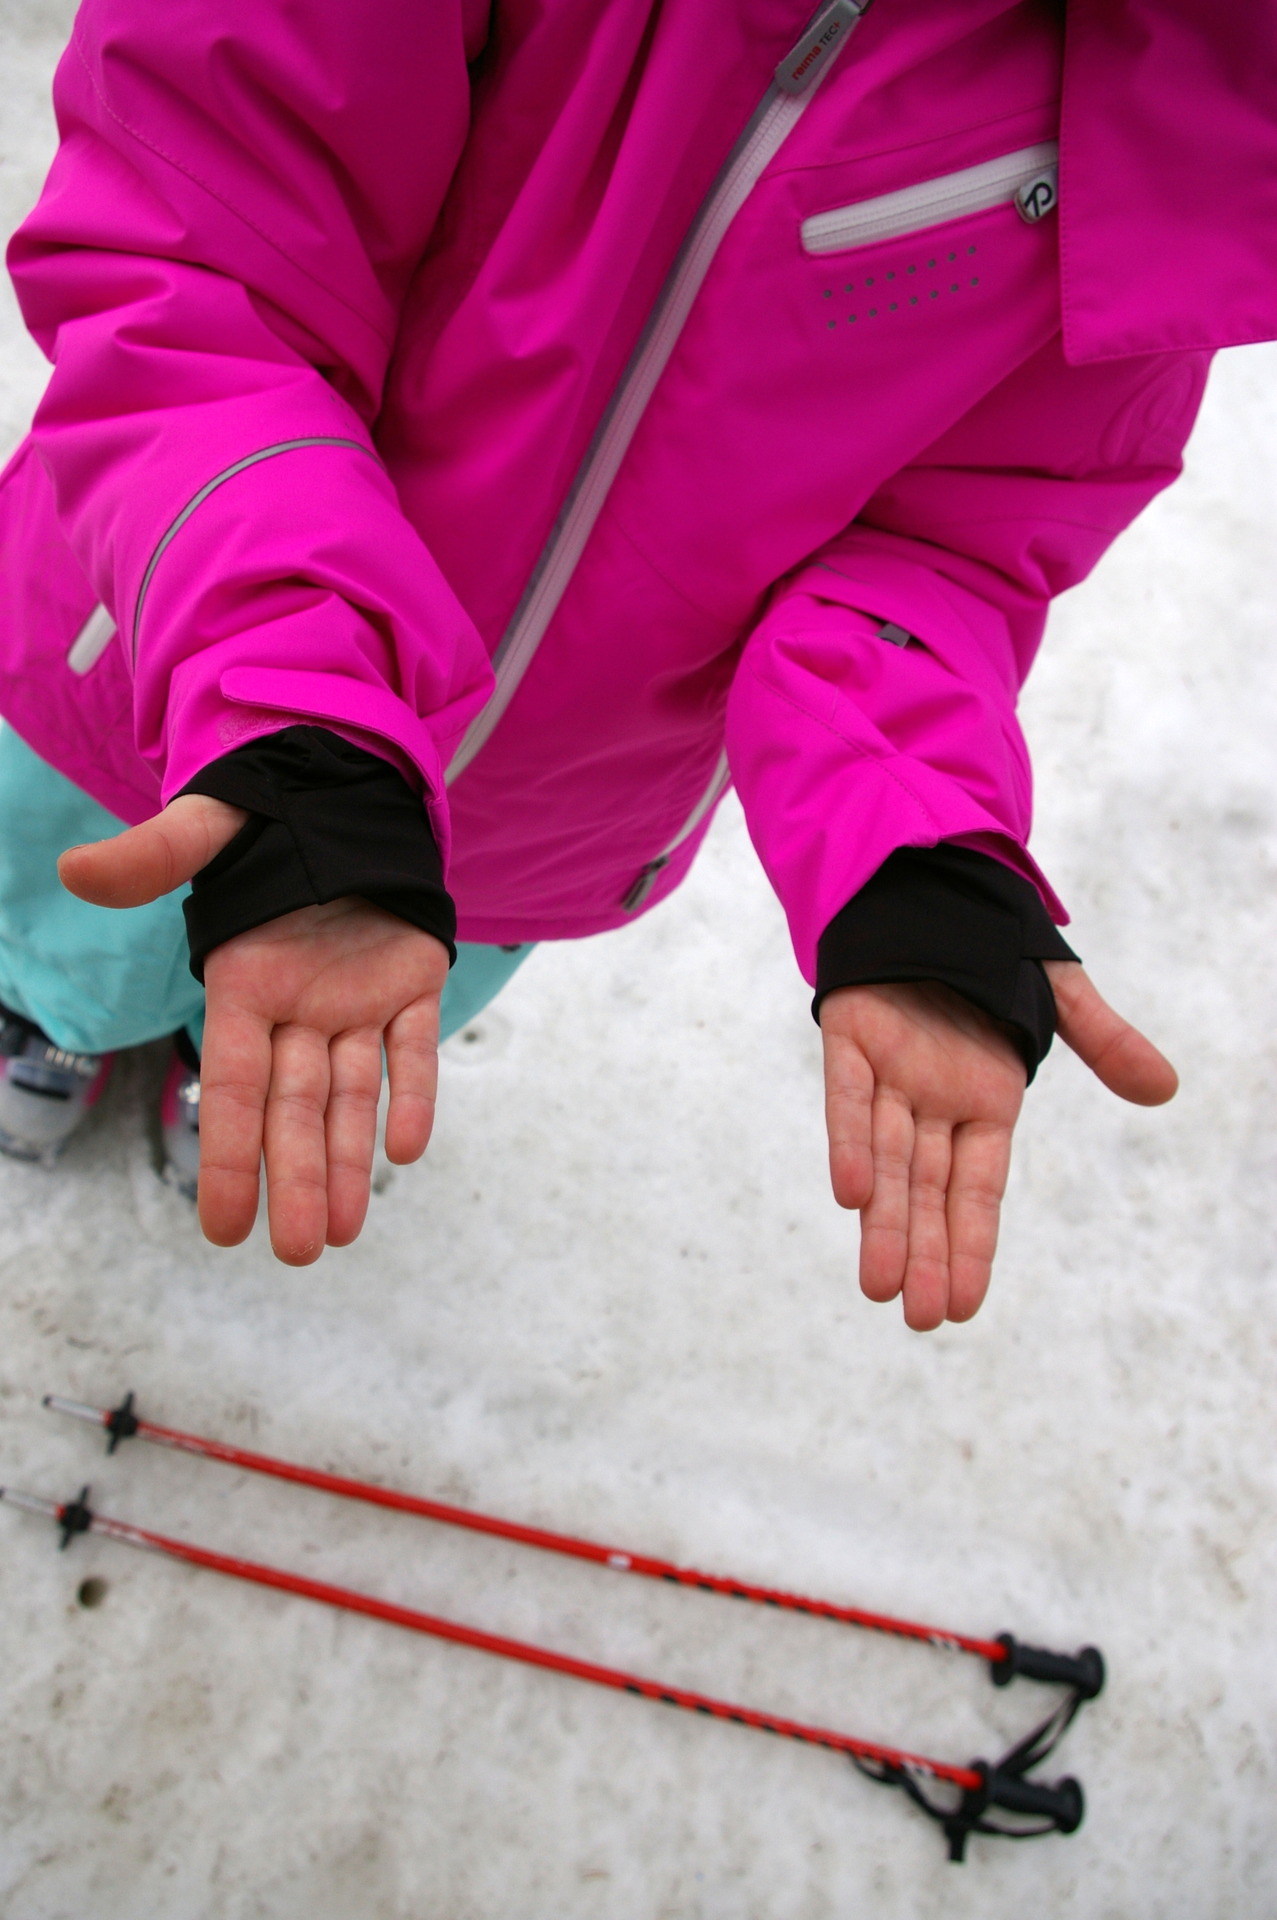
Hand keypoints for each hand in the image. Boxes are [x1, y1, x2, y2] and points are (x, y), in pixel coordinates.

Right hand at [59, 794, 448, 1262]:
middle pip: (294, 1109)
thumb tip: (75, 870)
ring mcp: (357, 999)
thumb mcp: (210, 828)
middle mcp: (297, 1008)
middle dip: (296, 1179)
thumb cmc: (264, 816)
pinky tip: (408, 1149)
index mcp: (243, 985)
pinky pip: (414, 1047)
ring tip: (345, 1231)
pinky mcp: (413, 980)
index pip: (230, 1084)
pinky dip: (414, 1094)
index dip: (226, 1153)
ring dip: (351, 1160)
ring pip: (351, 1095)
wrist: (338, 790)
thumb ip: (156, 855)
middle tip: (300, 1252)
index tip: (220, 1226)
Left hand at [819, 962, 1177, 1330]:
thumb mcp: (1060, 996)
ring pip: (885, 1158)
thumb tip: (1165, 1089)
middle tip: (917, 1318)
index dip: (971, 1244)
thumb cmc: (992, 950)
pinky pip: (847, 1096)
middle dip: (924, 1253)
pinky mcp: (849, 1036)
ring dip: (882, 1220)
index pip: (977, 1189)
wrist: (931, 889)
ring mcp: (890, 1074)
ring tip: (880, 1287)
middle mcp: (933, 1101)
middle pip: (928, 1190)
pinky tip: (850, 1194)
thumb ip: (1105, 1042)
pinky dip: (848, 1141)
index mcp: (983, 1102)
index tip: (962, 1306)